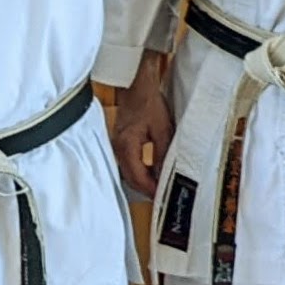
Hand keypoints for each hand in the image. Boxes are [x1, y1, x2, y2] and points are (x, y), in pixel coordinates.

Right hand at [108, 62, 174, 198]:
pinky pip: (129, 164)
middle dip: (146, 189)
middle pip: (131, 179)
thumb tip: (166, 175)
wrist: (136, 86)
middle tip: (162, 197)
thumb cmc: (148, 103)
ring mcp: (118, 146)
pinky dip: (141, 171)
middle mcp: (119, 149)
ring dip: (144, 181)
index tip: (163, 197)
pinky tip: (153, 171)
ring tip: (160, 185)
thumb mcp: (162, 129)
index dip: (151, 190)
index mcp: (127, 146)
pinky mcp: (121, 143)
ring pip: (129, 173)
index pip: (138, 177)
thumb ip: (163, 154)